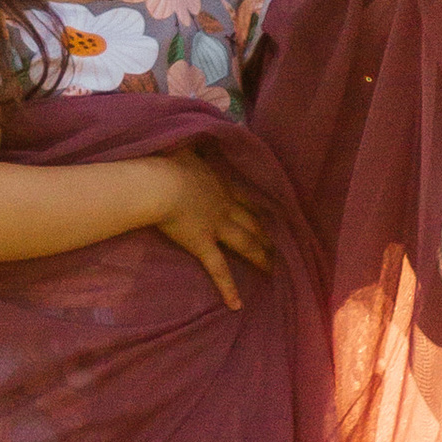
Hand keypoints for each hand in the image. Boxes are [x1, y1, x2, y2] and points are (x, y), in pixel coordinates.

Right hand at [144, 147, 276, 310]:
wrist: (160, 183)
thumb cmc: (169, 163)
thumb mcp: (187, 147)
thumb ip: (196, 146)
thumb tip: (200, 136)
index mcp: (221, 185)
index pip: (247, 199)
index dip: (259, 208)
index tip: (272, 215)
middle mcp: (225, 207)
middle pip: (253, 223)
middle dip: (267, 234)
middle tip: (281, 246)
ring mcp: (217, 227)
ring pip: (246, 244)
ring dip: (261, 256)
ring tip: (273, 268)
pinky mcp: (203, 245)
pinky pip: (218, 270)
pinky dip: (228, 288)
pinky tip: (237, 305)